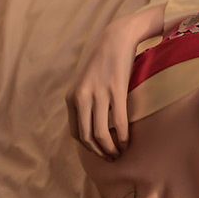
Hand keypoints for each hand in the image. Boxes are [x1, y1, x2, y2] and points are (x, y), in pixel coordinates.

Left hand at [65, 24, 137, 160]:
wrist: (115, 39)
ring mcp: (98, 94)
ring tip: (119, 153)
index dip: (88, 147)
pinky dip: (122, 136)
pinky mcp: (115, 90)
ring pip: (101, 132)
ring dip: (110, 148)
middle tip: (111, 158)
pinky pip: (117, 121)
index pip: (75, 132)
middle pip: (87, 136)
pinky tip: (127, 141)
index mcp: (72, 98)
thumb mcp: (85, 83)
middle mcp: (81, 97)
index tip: (99, 152)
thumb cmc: (103, 63)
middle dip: (99, 152)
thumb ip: (85, 102)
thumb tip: (92, 126)